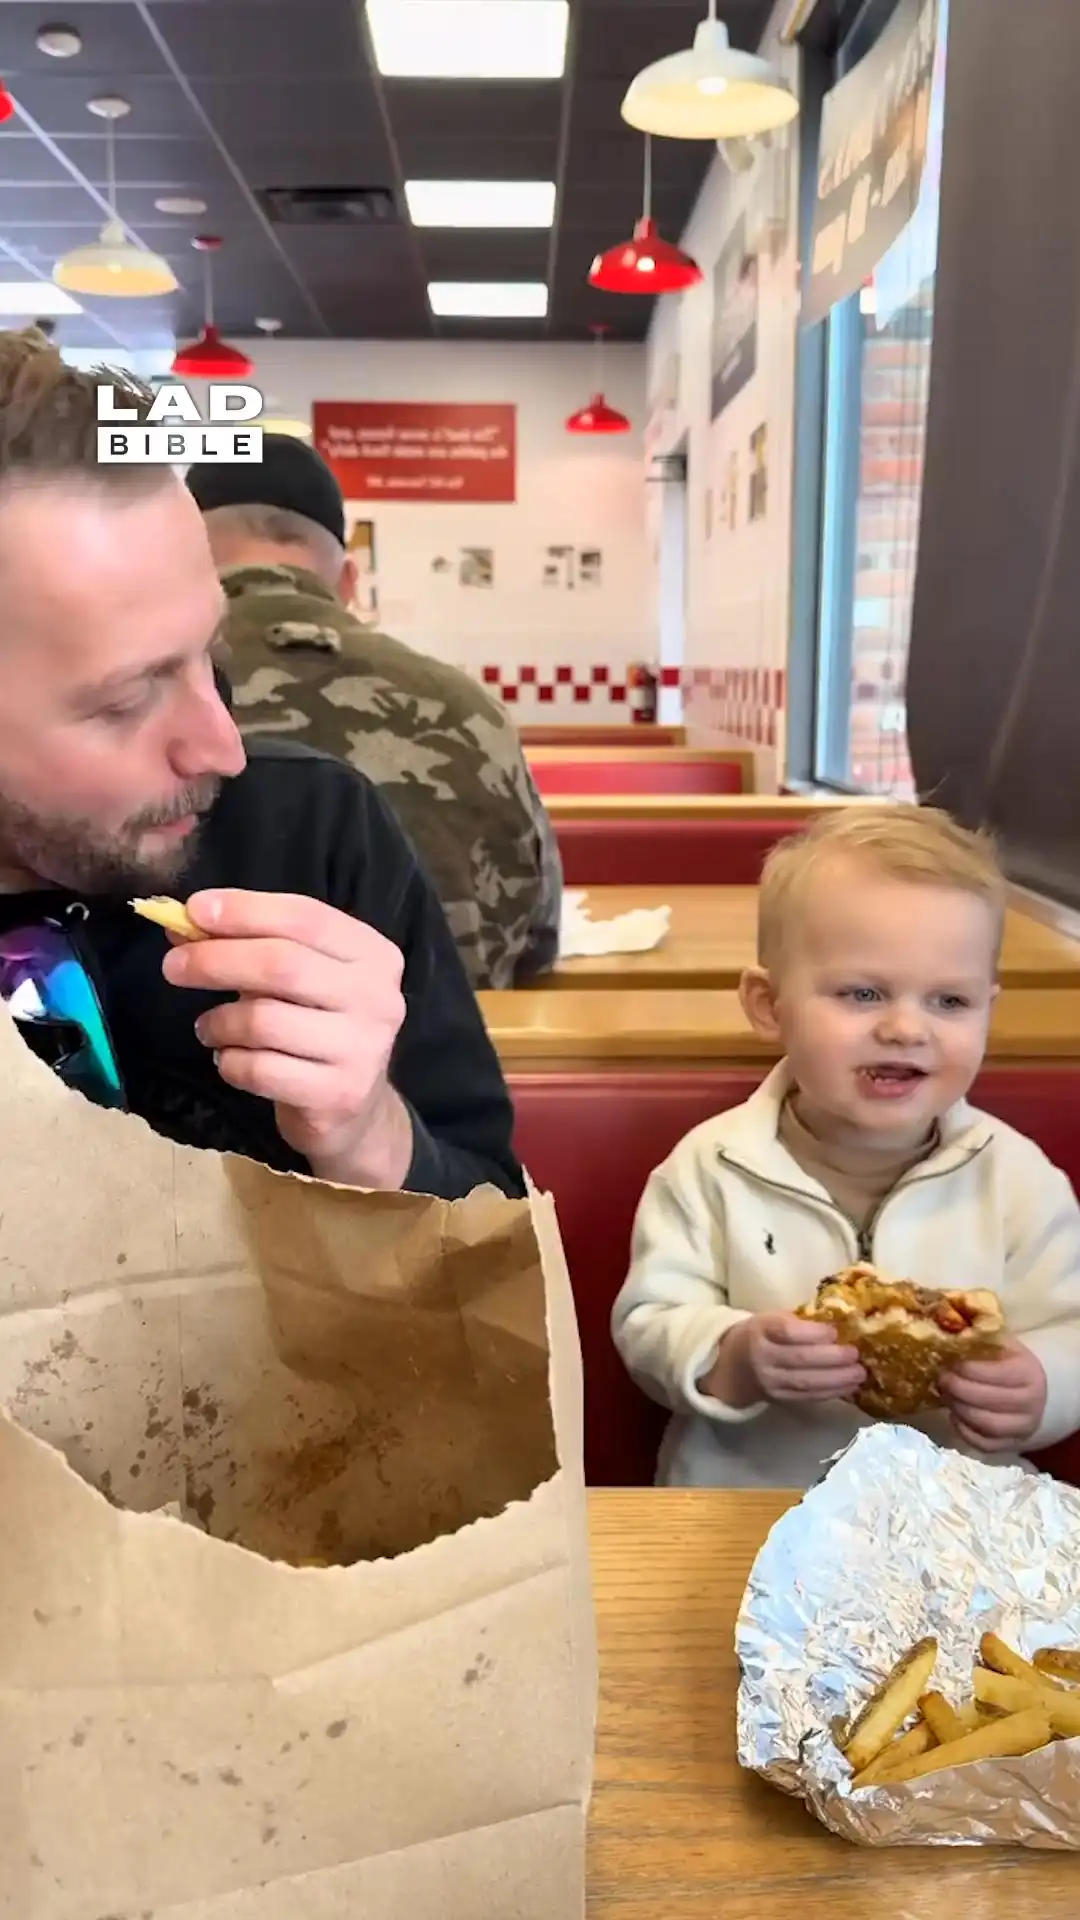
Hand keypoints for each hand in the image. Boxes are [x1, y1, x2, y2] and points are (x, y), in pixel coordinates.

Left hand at [161, 889, 413, 1187]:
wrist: (353, 1109)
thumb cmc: (316, 1028)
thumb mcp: (294, 978)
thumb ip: (247, 946)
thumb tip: (183, 925)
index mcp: (372, 954)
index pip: (305, 917)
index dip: (246, 910)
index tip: (193, 910)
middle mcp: (377, 997)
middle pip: (282, 965)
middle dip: (216, 960)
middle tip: (173, 967)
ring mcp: (362, 1048)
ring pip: (264, 1020)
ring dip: (219, 1022)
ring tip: (208, 1028)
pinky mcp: (338, 1093)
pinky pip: (260, 1069)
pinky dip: (230, 1062)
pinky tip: (230, 1059)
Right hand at [703, 1312, 865, 1408]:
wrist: (733, 1366)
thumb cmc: (761, 1335)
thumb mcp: (771, 1319)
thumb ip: (799, 1321)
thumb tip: (841, 1323)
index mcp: (761, 1330)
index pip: (787, 1332)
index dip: (813, 1333)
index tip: (834, 1332)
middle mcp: (763, 1357)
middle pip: (800, 1359)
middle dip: (833, 1358)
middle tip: (856, 1354)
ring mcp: (771, 1382)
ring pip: (806, 1382)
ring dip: (837, 1379)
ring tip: (859, 1373)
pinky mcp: (780, 1400)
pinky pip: (808, 1397)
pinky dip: (831, 1393)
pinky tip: (849, 1387)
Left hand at [939, 1339, 1047, 1451]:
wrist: (1033, 1391)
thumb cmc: (1008, 1363)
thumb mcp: (1000, 1345)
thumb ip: (978, 1340)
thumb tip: (948, 1336)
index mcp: (1028, 1372)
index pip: (994, 1373)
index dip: (967, 1369)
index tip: (948, 1363)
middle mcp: (1031, 1402)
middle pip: (987, 1400)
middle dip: (957, 1389)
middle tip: (941, 1380)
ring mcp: (1023, 1427)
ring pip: (986, 1425)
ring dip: (959, 1410)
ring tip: (946, 1396)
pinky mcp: (1012, 1445)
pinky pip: (984, 1445)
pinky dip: (964, 1432)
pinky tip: (955, 1416)